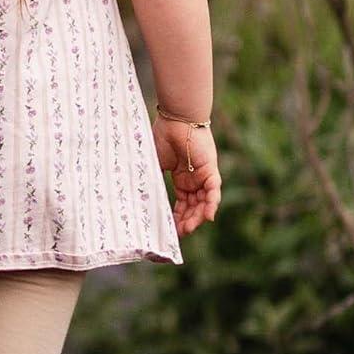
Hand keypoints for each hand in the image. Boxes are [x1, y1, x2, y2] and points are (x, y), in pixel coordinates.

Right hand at [153, 117, 220, 236]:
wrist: (174, 118)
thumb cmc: (162, 136)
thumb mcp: (154, 164)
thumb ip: (153, 180)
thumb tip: (139, 198)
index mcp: (182, 179)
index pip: (181, 204)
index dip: (176, 218)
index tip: (168, 230)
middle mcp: (194, 179)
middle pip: (193, 207)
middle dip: (186, 222)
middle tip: (178, 235)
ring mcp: (203, 175)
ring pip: (204, 202)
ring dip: (197, 217)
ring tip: (188, 229)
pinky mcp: (211, 169)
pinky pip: (214, 191)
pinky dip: (211, 204)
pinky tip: (207, 217)